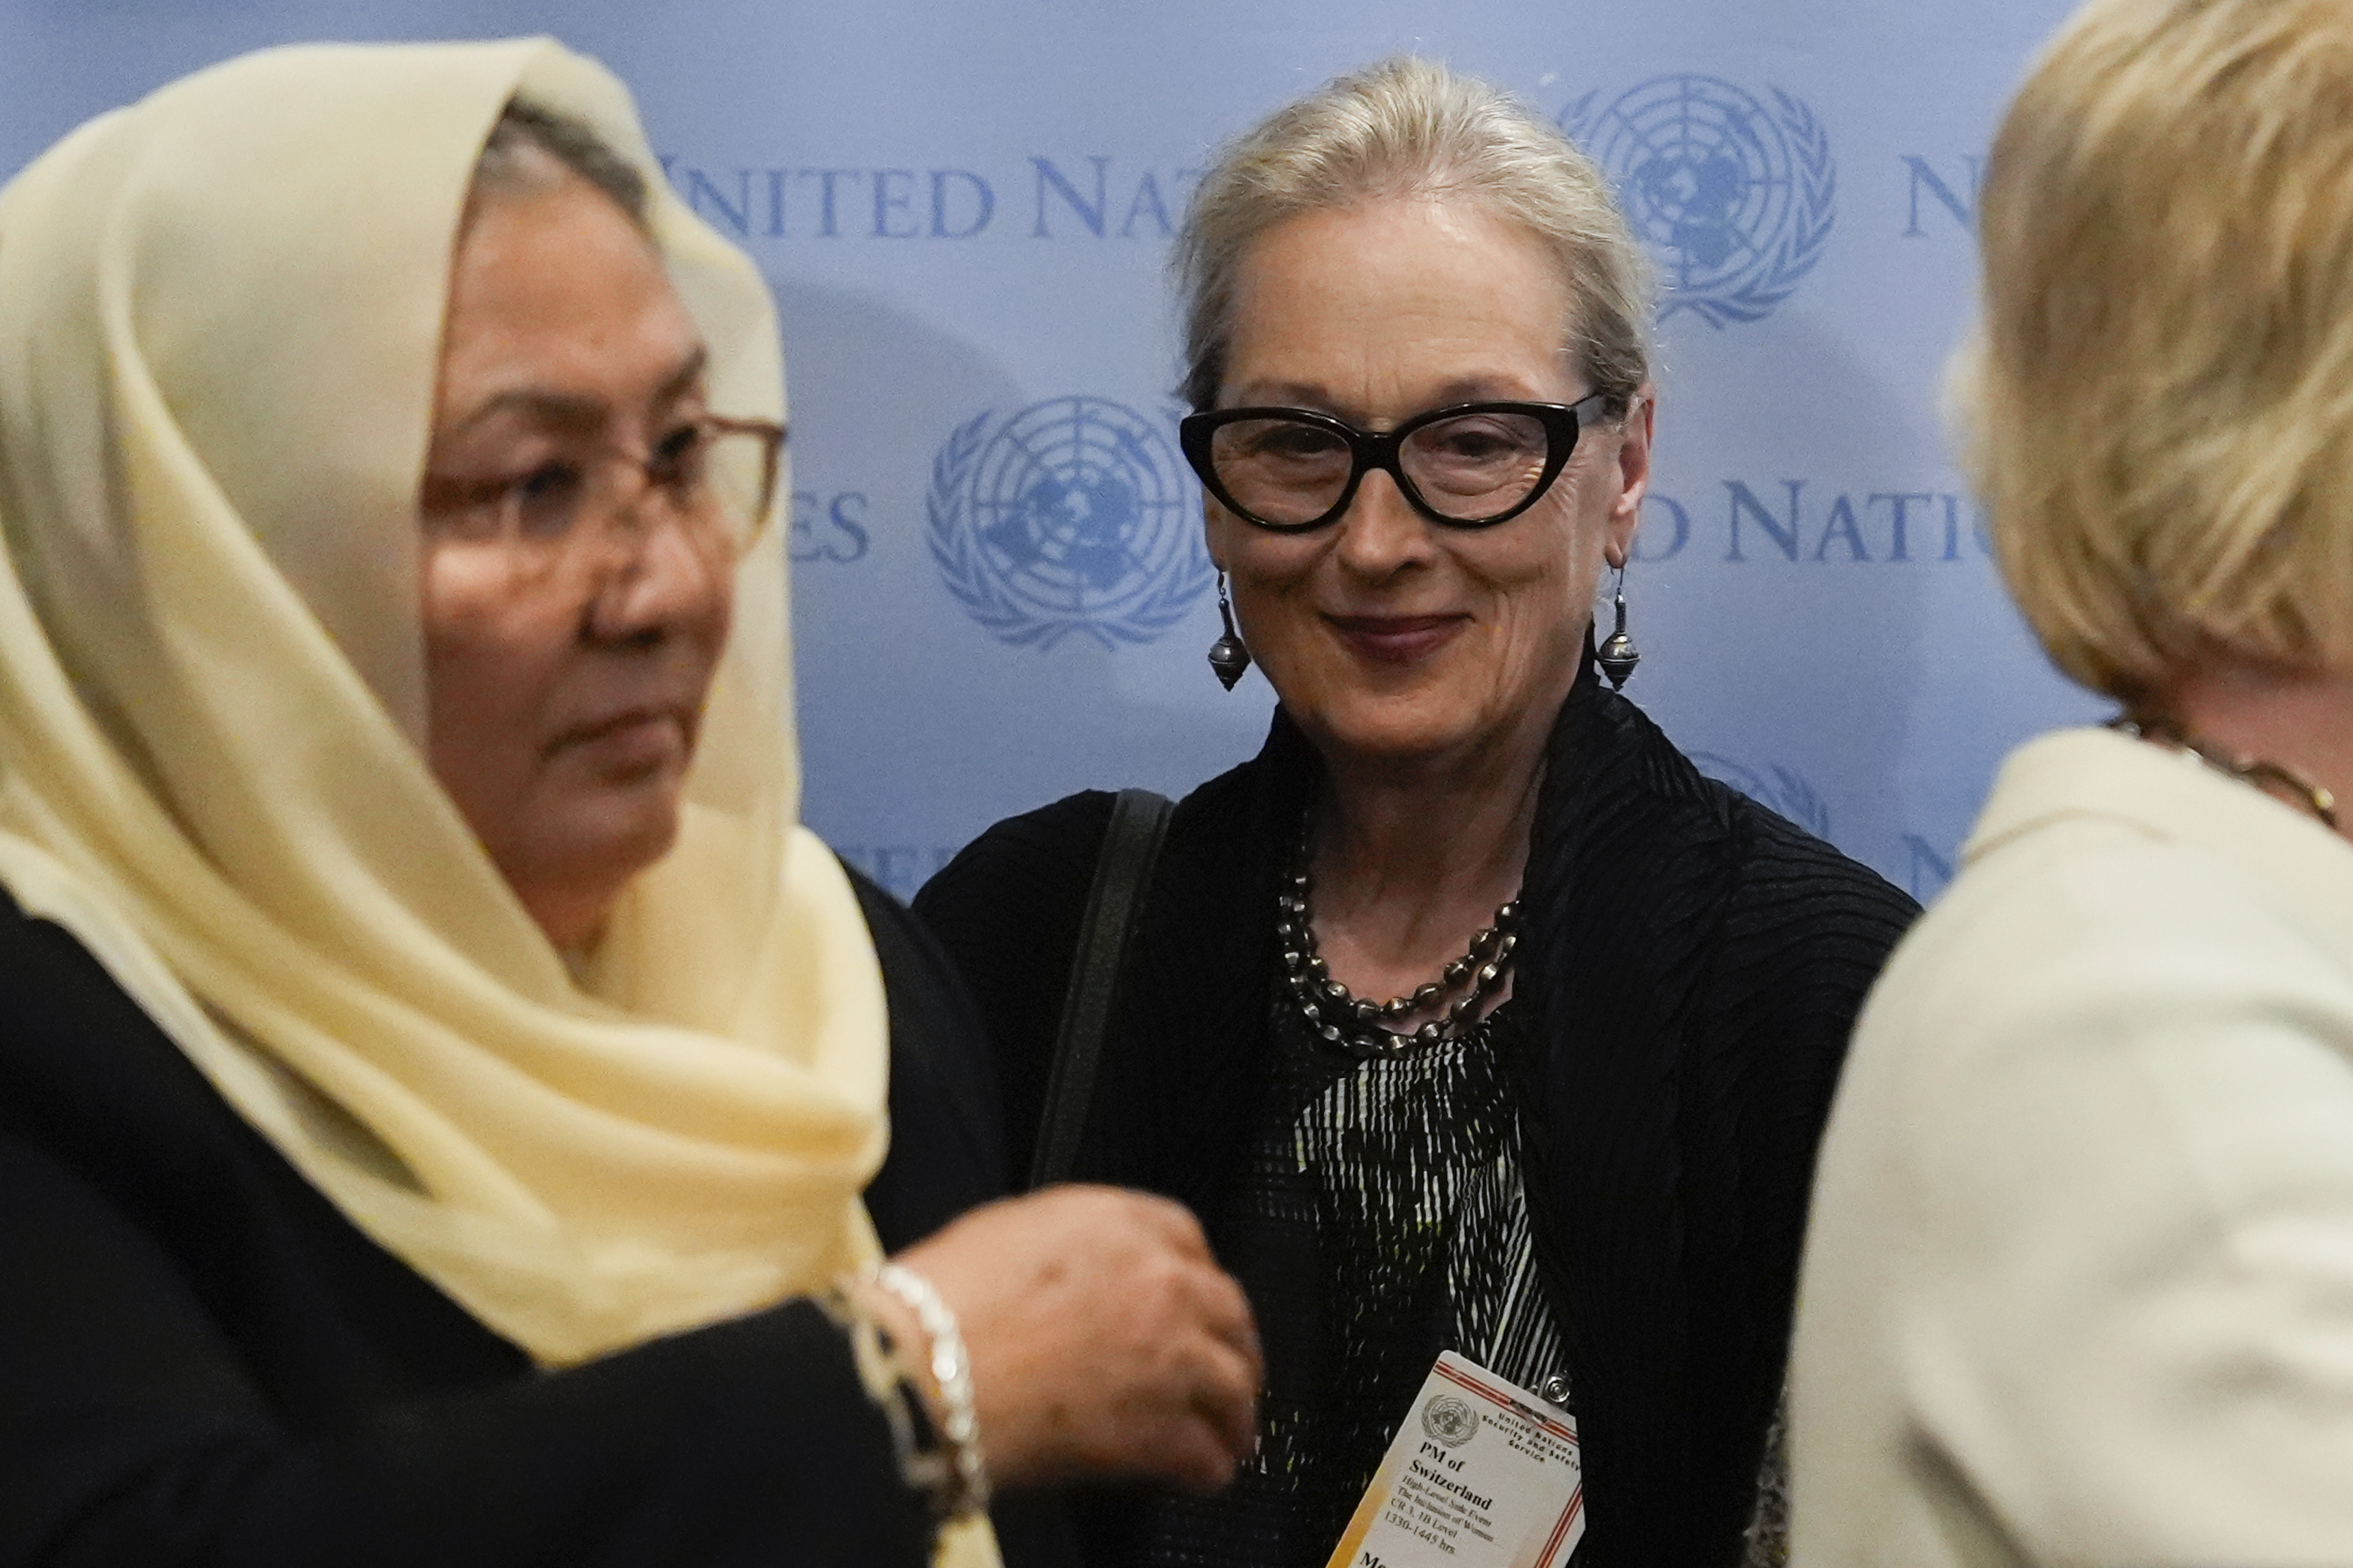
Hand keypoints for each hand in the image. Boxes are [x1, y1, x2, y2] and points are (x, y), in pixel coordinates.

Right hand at [886, 1185, 1260, 1493]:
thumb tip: (1079, 1269)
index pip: (1189, 1237)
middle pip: (1230, 1311)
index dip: (1195, 1274)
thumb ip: (1069, 1242)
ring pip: (1236, 1386)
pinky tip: (1203, 1474)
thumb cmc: (941, 1304)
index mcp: (1119, 1225)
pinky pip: (1208, 1455)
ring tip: (1230, 1433)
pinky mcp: (1161, 1429)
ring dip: (1235, 1413)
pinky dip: (1209, 1469)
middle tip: (1228, 1363)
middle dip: (1233, 1342)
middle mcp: (1160, 1283)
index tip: (1195, 1298)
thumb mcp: (1008, 1230)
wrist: (926, 1369)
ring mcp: (1171, 1357)